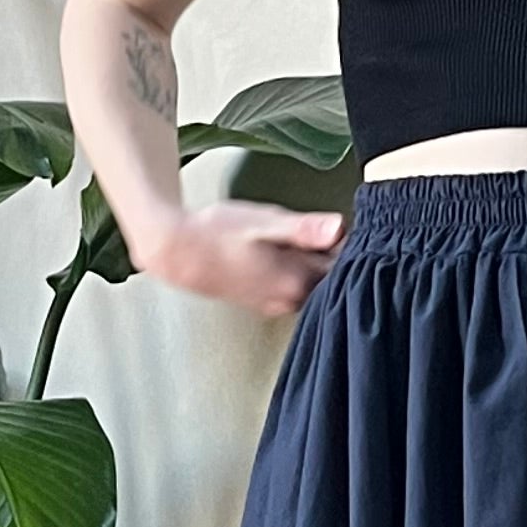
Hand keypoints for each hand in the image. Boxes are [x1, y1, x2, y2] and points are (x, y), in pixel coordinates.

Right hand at [142, 195, 347, 318]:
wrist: (177, 252)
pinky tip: (283, 252)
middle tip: (320, 228)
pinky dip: (298, 271)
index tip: (340, 226)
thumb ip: (304, 228)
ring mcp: (277, 305)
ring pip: (314, 284)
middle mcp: (290, 301)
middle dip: (334, 254)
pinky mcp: (266, 302)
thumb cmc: (217, 233)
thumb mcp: (264, 222)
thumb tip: (339, 227)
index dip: (349, 244)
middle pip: (333, 279)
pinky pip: (296, 288)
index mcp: (297, 282)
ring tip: (300, 238)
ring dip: (315, 262)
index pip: (347, 267)